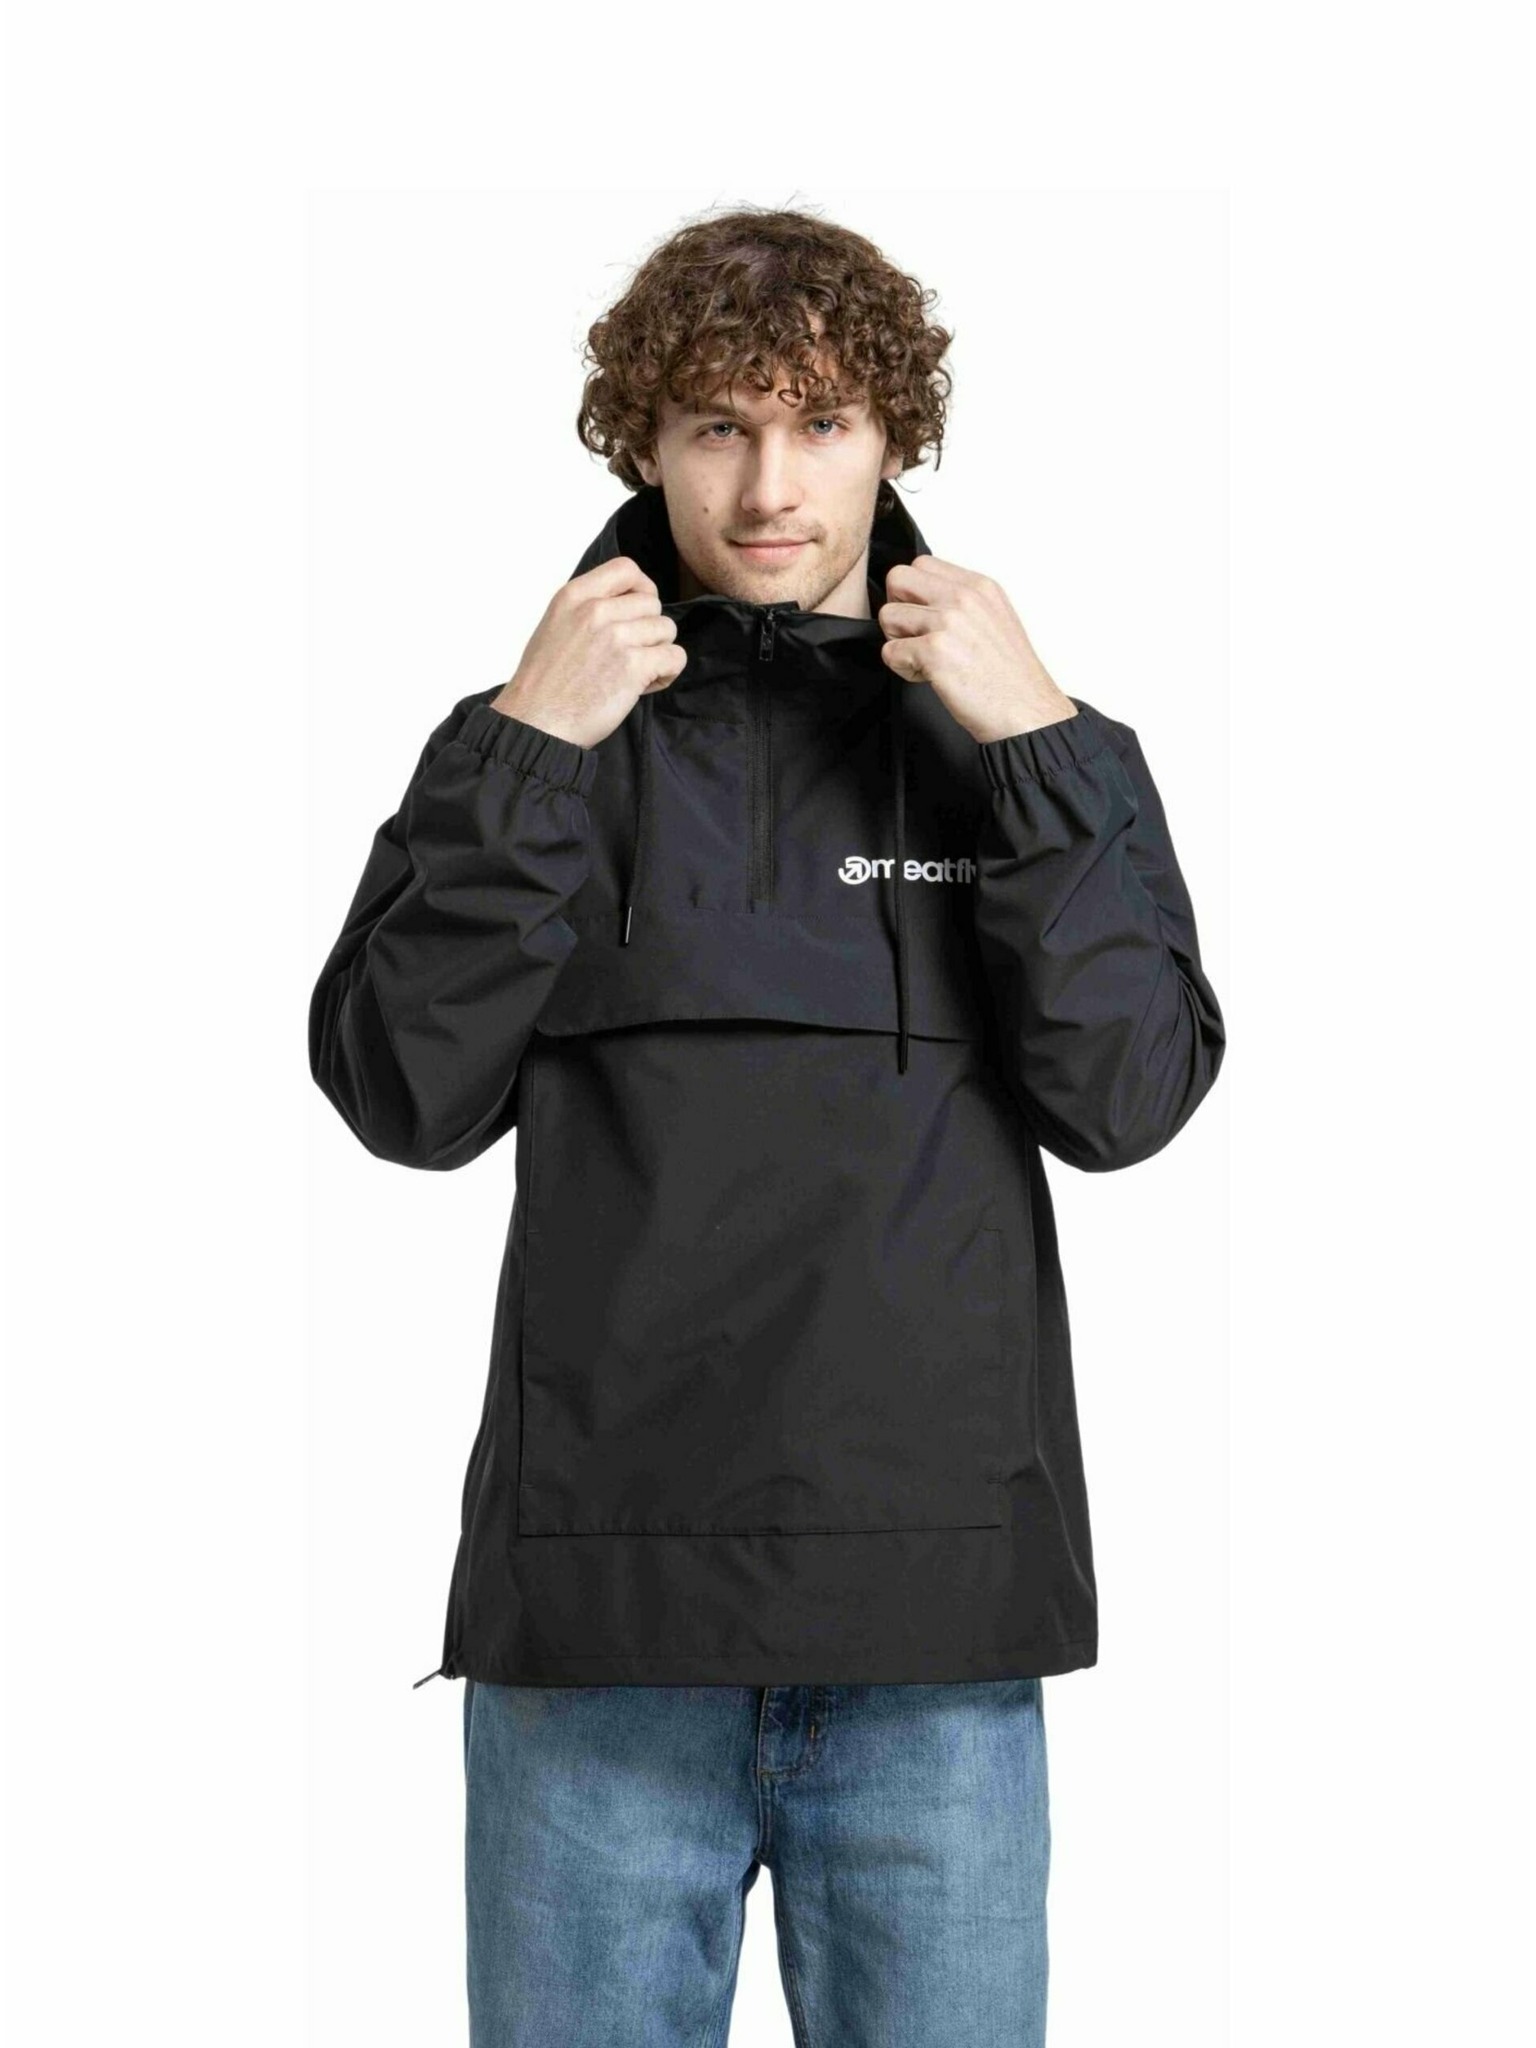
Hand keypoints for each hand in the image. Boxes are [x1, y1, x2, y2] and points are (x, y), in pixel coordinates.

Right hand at [490, 557, 686, 749]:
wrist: (536, 721)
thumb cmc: (543, 682)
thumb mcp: (556, 625)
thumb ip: (587, 608)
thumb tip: (626, 606)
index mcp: (575, 595)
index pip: (627, 569)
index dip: (642, 589)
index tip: (638, 612)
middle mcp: (595, 610)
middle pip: (652, 603)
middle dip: (648, 629)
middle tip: (630, 655)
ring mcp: (616, 637)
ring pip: (666, 629)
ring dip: (658, 652)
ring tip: (636, 672)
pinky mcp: (633, 666)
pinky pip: (674, 657)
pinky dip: (667, 672)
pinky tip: (646, 685)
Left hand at [877, 556, 1078, 742]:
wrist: (1026, 711)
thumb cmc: (1011, 677)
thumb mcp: (996, 620)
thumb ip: (963, 603)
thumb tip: (926, 600)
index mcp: (979, 587)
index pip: (922, 564)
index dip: (913, 592)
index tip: (923, 617)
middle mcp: (963, 598)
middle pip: (897, 579)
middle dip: (897, 608)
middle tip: (913, 635)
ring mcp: (947, 622)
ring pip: (887, 616)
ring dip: (898, 641)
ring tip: (924, 660)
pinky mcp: (934, 651)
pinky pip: (890, 652)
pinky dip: (902, 669)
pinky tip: (928, 677)